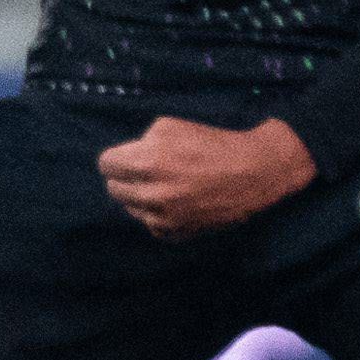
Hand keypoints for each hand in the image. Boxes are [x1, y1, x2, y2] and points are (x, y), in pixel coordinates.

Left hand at [95, 114, 313, 239]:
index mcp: (149, 162)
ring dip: (139, 195)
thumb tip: (125, 157)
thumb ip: (141, 142)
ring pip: (129, 208)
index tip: (125, 157)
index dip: (115, 158)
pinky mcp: (174, 233)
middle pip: (113, 188)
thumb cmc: (212, 143)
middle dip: (125, 177)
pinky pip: (148, 223)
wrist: (253, 173)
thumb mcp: (170, 126)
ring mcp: (163, 218)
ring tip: (162, 185)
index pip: (106, 165)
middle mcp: (153, 193)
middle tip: (143, 170)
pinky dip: (156, 213)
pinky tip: (175, 200)